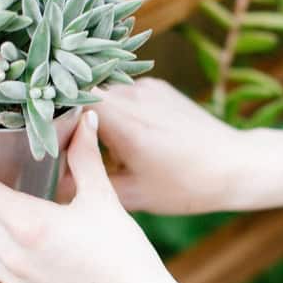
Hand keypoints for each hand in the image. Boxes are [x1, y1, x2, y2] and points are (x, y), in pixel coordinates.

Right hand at [61, 78, 243, 213]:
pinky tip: (129, 135)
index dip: (53, 118)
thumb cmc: (186, 186)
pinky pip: (123, 92)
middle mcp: (133, 96)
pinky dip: (117, 111)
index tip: (47, 139)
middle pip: (83, 94)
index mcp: (126, 125)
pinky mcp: (157, 86)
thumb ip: (89, 187)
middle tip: (68, 146)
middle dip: (71, 117)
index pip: (70, 102)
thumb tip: (52, 186)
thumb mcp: (135, 196)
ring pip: (102, 92)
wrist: (234, 165)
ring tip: (102, 145)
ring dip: (95, 114)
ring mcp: (147, 87)